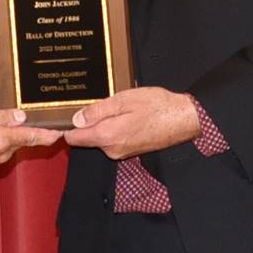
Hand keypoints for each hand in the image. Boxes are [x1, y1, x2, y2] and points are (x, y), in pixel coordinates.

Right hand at [0, 107, 60, 175]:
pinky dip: (14, 136)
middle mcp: (2, 152)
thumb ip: (0, 116)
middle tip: (50, 115)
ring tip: (33, 116)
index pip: (32, 136)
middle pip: (28, 139)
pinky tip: (13, 125)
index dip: (50, 133)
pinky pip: (8, 144)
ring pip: (18, 141)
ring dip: (25, 131)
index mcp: (0, 140)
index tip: (63, 129)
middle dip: (39, 129)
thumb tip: (22, 115)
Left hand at [64, 87, 199, 158]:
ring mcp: (121, 152)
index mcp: (107, 136)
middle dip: (89, 122)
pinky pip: (113, 140)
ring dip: (104, 124)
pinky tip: (128, 116)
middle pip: (86, 138)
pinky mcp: (129, 151)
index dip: (68, 125)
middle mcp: (112, 149)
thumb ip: (98, 110)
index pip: (74, 138)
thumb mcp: (124, 100)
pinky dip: (115, 129)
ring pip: (100, 138)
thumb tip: (77, 119)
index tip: (68, 113)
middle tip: (103, 103)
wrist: (184, 119)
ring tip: (120, 108)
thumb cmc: (157, 106)